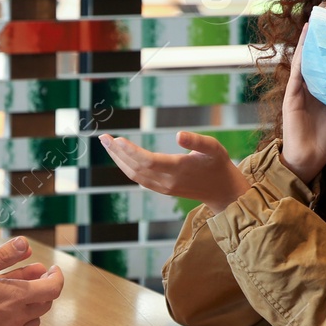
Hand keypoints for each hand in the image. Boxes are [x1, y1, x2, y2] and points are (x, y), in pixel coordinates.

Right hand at [0, 236, 65, 325]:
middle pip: (45, 303)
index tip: (52, 270)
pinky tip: (3, 317)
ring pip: (33, 320)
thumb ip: (2, 256)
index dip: (57, 277)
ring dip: (31, 307)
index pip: (53, 288)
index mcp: (17, 296)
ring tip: (16, 298)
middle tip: (34, 280)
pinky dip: (17, 324)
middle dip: (43, 289)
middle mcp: (20, 317)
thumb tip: (24, 242)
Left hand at [98, 131, 250, 213]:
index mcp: (178, 169)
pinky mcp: (162, 189)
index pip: (147, 161)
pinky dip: (127, 167)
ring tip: (107, 144)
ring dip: (119, 159)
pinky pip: (139, 179)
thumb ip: (197, 141)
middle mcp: (167, 181)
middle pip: (135, 167)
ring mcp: (163, 187)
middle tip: (103, 137)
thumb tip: (178, 134)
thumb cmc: (218, 165)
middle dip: (117, 152)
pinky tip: (120, 156)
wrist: (222, 191)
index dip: (130, 151)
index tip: (116, 139)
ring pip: (134, 174)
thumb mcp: (213, 148)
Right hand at [280, 37, 325, 184]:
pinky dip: (301, 57)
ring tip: (312, 23)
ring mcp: (300, 91)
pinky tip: (304, 43)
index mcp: (323, 94)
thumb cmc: (325, 142)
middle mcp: (310, 89)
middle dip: (319, 41)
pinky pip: (297, 73)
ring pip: (304, 62)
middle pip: (315, 60)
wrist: (309, 159)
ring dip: (307, 43)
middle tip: (325, 19)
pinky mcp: (292, 96)